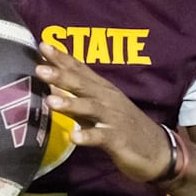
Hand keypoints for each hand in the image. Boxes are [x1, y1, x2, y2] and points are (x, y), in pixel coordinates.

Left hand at [35, 41, 172, 182]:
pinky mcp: (117, 139)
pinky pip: (101, 137)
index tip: (42, 45)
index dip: (61, 57)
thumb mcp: (98, 108)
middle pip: (82, 84)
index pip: (80, 69)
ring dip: (71, 103)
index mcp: (101, 89)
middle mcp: (106, 99)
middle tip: (39, 68)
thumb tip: (50, 84)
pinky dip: (88, 136)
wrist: (157, 149)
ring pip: (90, 108)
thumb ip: (76, 96)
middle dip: (61, 75)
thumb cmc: (122, 125)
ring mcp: (113, 118)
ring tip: (50, 100)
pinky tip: (74, 137)